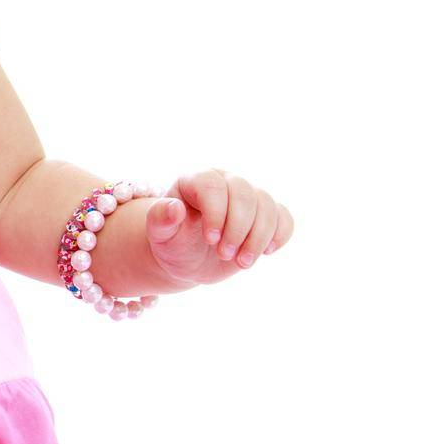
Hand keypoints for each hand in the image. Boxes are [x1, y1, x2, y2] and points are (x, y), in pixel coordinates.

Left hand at [144, 169, 293, 287]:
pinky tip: (266, 252)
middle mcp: (225, 182)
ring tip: (241, 263)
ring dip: (258, 238)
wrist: (188, 259)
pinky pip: (284, 218)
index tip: (210, 239)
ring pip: (267, 206)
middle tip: (224, 255)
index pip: (212, 185)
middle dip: (238, 228)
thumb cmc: (172, 243)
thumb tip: (174, 208)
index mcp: (196, 180)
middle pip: (244, 194)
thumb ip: (160, 220)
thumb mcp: (160, 235)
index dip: (215, 212)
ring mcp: (248, 198)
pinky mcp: (265, 216)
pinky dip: (279, 235)